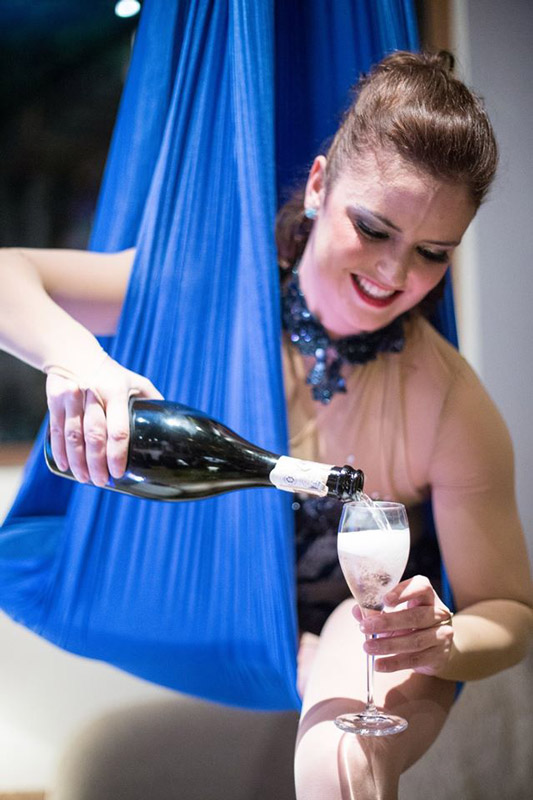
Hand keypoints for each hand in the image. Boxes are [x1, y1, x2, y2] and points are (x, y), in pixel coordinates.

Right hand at [46, 355, 162, 486]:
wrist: (75, 355)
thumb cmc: (113, 374)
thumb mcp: (137, 382)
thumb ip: (154, 401)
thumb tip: (173, 426)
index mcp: (117, 392)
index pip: (118, 429)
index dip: (117, 454)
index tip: (118, 472)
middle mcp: (94, 394)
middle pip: (94, 436)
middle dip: (96, 463)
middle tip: (101, 482)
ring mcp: (72, 397)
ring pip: (73, 436)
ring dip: (78, 461)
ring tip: (85, 479)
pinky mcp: (55, 400)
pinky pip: (57, 430)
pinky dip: (60, 451)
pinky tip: (66, 467)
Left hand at [354, 575, 453, 675]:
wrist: (434, 648)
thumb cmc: (410, 624)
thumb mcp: (395, 613)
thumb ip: (376, 611)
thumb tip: (357, 611)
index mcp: (427, 596)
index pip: (421, 587)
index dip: (403, 592)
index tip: (384, 600)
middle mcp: (439, 613)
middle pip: (416, 616)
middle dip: (388, 622)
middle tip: (365, 627)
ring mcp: (442, 634)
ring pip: (416, 640)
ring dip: (388, 645)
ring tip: (367, 647)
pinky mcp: (439, 655)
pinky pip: (415, 659)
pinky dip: (395, 662)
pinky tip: (379, 664)